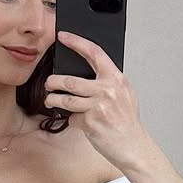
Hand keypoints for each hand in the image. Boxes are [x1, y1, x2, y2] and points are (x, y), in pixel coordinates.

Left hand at [44, 32, 150, 167]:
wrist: (133, 146)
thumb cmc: (127, 122)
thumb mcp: (124, 95)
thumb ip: (108, 82)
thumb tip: (88, 73)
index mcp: (116, 79)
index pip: (94, 53)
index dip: (77, 42)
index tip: (64, 36)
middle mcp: (107, 90)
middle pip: (70, 80)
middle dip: (54, 81)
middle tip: (49, 83)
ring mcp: (98, 106)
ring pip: (65, 99)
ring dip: (53, 99)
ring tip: (50, 100)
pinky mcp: (89, 122)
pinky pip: (72, 117)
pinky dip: (72, 120)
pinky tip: (78, 122)